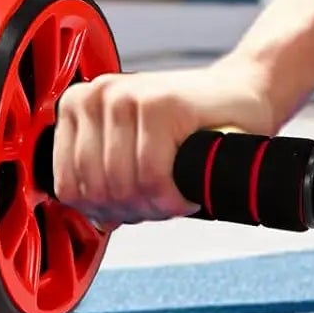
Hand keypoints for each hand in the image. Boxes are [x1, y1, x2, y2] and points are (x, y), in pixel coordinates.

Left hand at [49, 57, 278, 229]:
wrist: (245, 94)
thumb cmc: (191, 126)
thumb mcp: (134, 147)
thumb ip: (104, 176)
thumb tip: (94, 219)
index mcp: (79, 105)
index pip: (68, 187)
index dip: (102, 212)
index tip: (133, 210)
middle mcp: (97, 95)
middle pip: (96, 189)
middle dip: (132, 211)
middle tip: (161, 206)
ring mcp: (126, 96)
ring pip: (122, 185)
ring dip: (154, 207)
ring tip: (176, 197)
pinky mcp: (159, 104)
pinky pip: (151, 177)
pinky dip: (172, 198)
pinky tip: (187, 192)